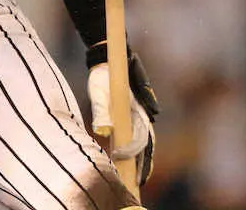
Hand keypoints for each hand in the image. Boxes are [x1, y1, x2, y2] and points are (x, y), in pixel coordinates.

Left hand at [86, 46, 158, 185]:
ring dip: (142, 162)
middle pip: (146, 146)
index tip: (118, 160)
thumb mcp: (98, 90)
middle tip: (135, 184)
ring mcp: (140, 118)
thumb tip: (102, 132)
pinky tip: (130, 165)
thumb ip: (100, 110)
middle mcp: (142, 117)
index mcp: (136, 112)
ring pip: (145, 144)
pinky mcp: (135, 119)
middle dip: (142, 166)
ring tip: (135, 181)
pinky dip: (138, 154)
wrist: (108, 61)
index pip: (139, 139)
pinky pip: (140, 140)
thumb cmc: (102, 76)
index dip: (130, 152)